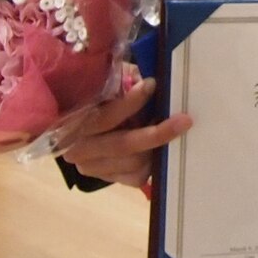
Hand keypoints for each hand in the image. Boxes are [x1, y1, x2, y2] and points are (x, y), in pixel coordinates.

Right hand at [57, 65, 190, 188]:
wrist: (84, 131)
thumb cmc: (100, 99)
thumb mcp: (107, 85)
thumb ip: (124, 81)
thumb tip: (150, 78)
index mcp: (73, 122)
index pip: (104, 117)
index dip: (130, 102)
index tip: (152, 85)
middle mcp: (78, 149)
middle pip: (123, 145)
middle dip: (156, 133)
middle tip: (183, 120)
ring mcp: (92, 167)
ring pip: (134, 162)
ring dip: (157, 146)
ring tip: (171, 129)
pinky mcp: (108, 179)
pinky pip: (137, 176)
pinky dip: (153, 162)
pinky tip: (160, 147)